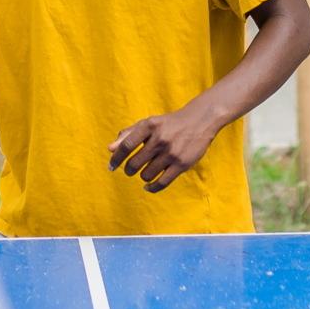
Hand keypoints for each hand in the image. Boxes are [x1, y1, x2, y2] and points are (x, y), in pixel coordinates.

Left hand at [109, 103, 223, 191]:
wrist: (199, 121)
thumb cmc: (169, 124)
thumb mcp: (149, 123)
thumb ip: (128, 134)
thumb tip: (110, 149)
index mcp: (150, 125)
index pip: (126, 145)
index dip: (116, 158)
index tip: (111, 167)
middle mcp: (160, 138)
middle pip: (134, 163)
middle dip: (129, 169)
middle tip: (131, 169)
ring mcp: (171, 152)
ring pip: (146, 175)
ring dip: (143, 176)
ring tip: (146, 171)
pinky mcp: (182, 164)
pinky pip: (161, 183)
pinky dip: (151, 188)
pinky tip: (148, 187)